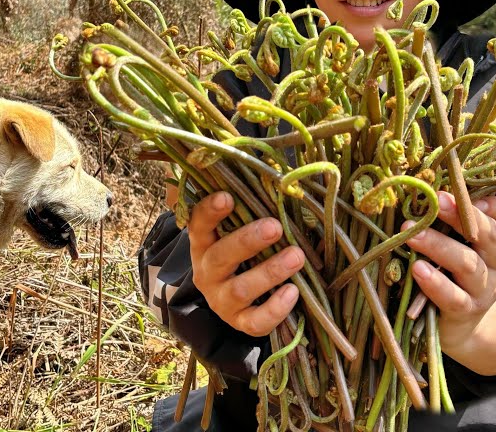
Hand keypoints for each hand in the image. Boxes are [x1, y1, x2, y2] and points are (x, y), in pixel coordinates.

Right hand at [189, 192, 305, 335]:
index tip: (227, 196)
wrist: (237, 301)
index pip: (198, 226)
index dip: (209, 212)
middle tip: (275, 226)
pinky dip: (275, 309)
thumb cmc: (243, 253)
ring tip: (297, 256)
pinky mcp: (240, 323)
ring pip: (240, 289)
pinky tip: (293, 292)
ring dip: (269, 271)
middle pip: (220, 258)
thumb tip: (263, 172)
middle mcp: (207, 273)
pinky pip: (255, 321)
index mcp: (203, 245)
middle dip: (247, 241)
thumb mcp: (236, 231)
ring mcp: (222, 301)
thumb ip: (244, 207)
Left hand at [403, 191, 495, 375]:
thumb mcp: (463, 242)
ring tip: (410, 234)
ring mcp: (485, 289)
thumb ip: (456, 217)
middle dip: (463, 215)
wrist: (461, 324)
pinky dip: (435, 282)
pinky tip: (417, 269)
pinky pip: (453, 296)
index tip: (470, 195)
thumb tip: (428, 182)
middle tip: (436, 200)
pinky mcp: (466, 311)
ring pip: (468, 264)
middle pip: (490, 235)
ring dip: (438, 245)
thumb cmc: (455, 270)